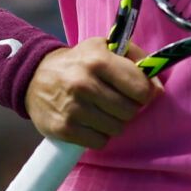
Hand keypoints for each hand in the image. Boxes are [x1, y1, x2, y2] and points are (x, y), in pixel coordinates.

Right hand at [24, 36, 163, 149]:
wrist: (33, 77)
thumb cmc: (79, 62)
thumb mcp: (104, 48)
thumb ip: (136, 60)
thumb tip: (157, 90)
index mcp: (98, 60)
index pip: (141, 89)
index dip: (143, 92)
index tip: (135, 91)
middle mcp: (84, 84)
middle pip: (130, 111)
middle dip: (127, 108)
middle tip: (114, 100)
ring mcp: (73, 108)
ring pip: (117, 129)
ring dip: (113, 122)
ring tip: (99, 110)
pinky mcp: (64, 129)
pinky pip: (100, 142)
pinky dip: (98, 135)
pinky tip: (89, 122)